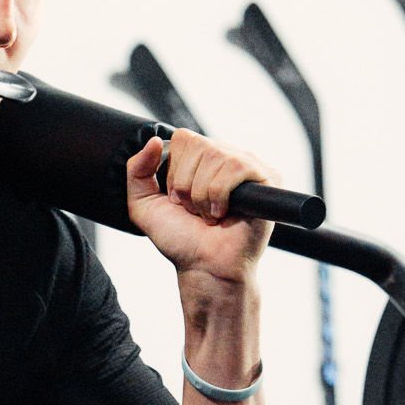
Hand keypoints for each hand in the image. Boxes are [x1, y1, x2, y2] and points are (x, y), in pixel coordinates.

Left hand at [126, 131, 278, 285]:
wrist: (205, 266)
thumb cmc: (181, 239)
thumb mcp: (143, 204)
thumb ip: (136, 170)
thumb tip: (154, 140)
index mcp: (202, 159)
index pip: (183, 138)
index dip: (174, 172)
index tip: (178, 200)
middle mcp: (227, 157)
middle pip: (198, 144)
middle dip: (186, 185)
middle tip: (194, 210)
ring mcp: (249, 167)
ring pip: (215, 155)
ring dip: (202, 194)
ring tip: (208, 215)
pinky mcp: (268, 178)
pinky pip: (236, 168)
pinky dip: (219, 195)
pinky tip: (223, 213)